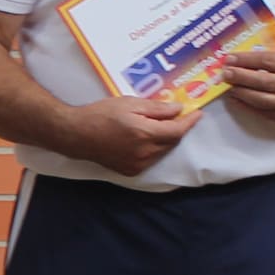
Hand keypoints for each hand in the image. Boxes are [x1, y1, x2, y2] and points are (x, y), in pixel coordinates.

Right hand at [66, 92, 194, 176]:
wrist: (76, 134)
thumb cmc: (101, 114)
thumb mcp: (130, 103)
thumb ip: (157, 108)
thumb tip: (178, 110)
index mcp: (145, 134)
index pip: (177, 131)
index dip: (189, 122)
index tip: (197, 113)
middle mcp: (144, 153)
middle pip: (171, 142)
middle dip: (177, 129)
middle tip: (179, 116)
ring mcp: (137, 164)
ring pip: (161, 151)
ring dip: (165, 139)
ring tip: (159, 125)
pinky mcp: (130, 171)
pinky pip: (150, 159)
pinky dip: (153, 149)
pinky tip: (145, 138)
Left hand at [219, 48, 274, 125]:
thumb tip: (246, 59)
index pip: (268, 62)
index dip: (246, 60)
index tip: (230, 58)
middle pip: (263, 82)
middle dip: (240, 77)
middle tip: (225, 73)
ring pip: (262, 100)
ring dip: (241, 93)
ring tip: (228, 86)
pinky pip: (264, 113)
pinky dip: (248, 106)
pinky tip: (237, 100)